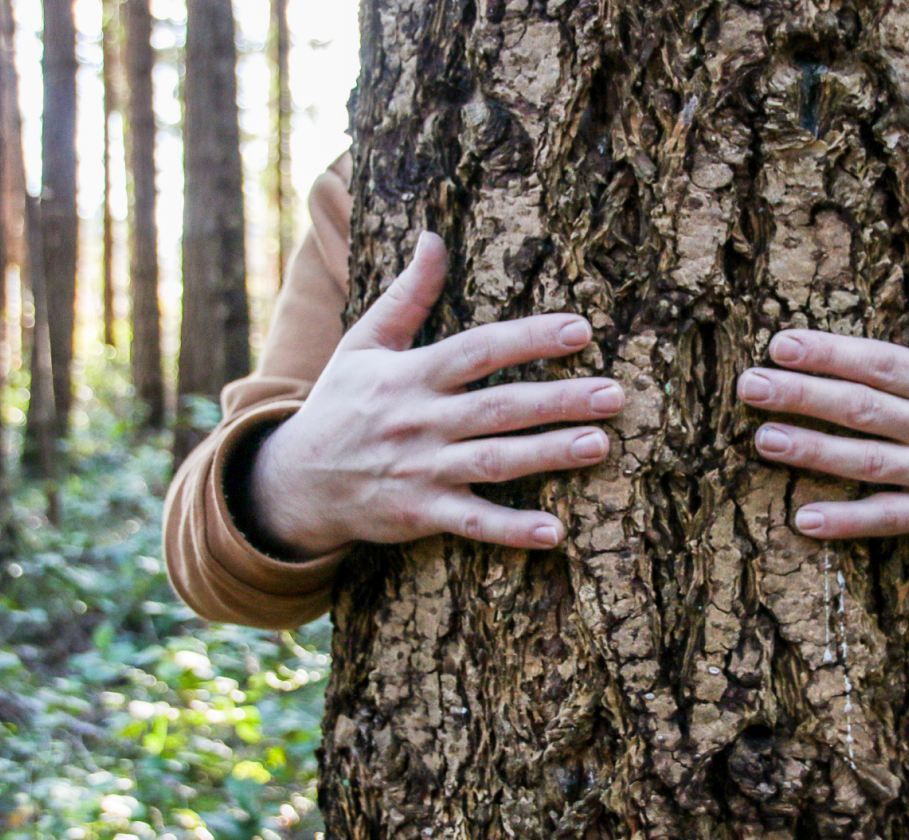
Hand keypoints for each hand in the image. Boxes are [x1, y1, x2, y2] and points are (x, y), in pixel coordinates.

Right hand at [248, 232, 624, 557]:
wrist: (294, 481)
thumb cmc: (339, 405)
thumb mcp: (362, 344)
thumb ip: (405, 295)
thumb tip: (433, 237)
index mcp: (410, 375)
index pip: (478, 350)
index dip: (529, 338)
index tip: (581, 329)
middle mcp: (419, 421)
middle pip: (498, 407)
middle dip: (559, 400)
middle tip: (614, 394)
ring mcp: (421, 470)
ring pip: (493, 462)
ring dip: (548, 454)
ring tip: (600, 444)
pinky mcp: (421, 514)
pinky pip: (472, 523)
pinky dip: (511, 530)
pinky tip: (555, 532)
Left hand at [737, 255, 908, 546]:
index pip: (882, 362)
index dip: (830, 352)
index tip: (781, 343)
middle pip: (863, 408)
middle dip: (802, 395)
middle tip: (748, 386)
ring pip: (867, 462)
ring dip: (812, 452)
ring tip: (762, 440)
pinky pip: (891, 520)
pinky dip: (848, 522)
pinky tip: (803, 519)